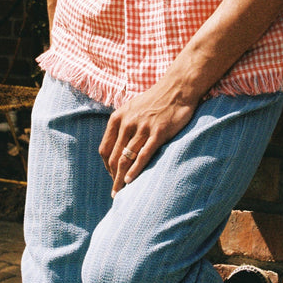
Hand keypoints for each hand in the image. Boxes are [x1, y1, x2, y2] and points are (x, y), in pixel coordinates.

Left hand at [99, 83, 198, 197]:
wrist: (178, 87)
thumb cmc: (156, 100)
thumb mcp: (133, 109)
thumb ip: (124, 125)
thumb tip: (119, 146)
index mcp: (118, 118)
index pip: (105, 149)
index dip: (106, 166)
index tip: (111, 176)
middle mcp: (127, 123)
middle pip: (114, 157)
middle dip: (113, 177)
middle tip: (114, 193)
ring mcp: (142, 128)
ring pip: (126, 158)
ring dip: (121, 178)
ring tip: (121, 194)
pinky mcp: (158, 133)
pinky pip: (143, 155)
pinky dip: (135, 170)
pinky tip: (130, 181)